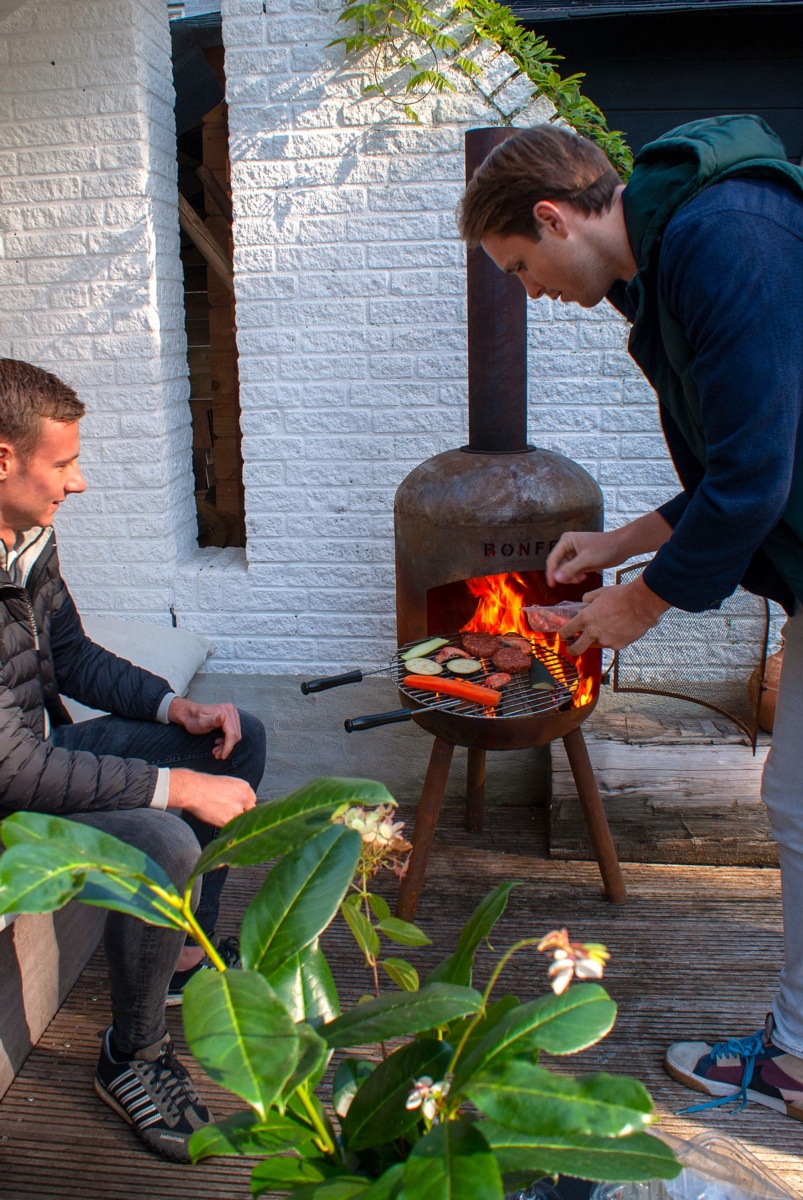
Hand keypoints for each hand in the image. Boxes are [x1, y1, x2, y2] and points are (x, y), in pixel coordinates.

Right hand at [167, 768, 255, 825]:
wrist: (193, 790)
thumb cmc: (206, 785)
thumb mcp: (227, 783)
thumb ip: (238, 793)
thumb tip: (241, 804)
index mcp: (244, 787)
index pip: (252, 799)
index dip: (244, 804)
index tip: (237, 806)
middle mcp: (244, 798)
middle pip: (251, 810)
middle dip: (243, 812)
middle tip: (230, 812)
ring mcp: (237, 810)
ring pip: (242, 820)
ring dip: (235, 819)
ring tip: (222, 814)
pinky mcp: (228, 820)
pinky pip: (232, 826)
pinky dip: (226, 825)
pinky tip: (217, 818)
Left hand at [168, 697, 240, 759]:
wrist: (189, 714)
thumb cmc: (193, 719)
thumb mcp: (201, 721)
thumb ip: (213, 720)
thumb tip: (224, 717)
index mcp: (225, 710)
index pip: (232, 733)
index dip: (228, 746)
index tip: (222, 756)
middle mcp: (231, 711)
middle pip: (235, 734)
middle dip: (227, 747)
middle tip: (217, 755)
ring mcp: (232, 714)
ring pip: (235, 734)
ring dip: (227, 745)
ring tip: (216, 751)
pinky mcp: (231, 718)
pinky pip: (233, 732)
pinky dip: (227, 741)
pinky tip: (218, 743)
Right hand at [546, 512, 673, 587]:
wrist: (621, 546)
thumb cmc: (605, 548)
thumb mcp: (586, 559)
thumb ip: (570, 569)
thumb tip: (556, 578)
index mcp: (566, 541)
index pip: (553, 559)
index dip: (551, 572)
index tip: (552, 585)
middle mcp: (568, 546)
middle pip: (558, 565)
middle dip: (565, 575)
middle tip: (574, 581)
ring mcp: (574, 554)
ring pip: (565, 570)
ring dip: (571, 577)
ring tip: (581, 578)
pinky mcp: (581, 560)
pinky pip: (573, 571)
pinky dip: (576, 576)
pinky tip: (584, 577)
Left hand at [560, 577, 670, 655]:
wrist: (642, 603)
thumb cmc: (621, 596)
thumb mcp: (599, 592)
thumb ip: (587, 599)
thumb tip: (583, 604)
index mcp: (586, 618)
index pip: (567, 630)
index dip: (563, 634)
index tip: (563, 635)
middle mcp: (593, 632)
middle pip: (576, 648)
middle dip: (571, 649)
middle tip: (572, 648)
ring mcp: (606, 641)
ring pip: (596, 645)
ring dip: (595, 641)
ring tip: (604, 630)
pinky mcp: (617, 646)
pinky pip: (611, 644)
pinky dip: (612, 639)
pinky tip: (618, 630)